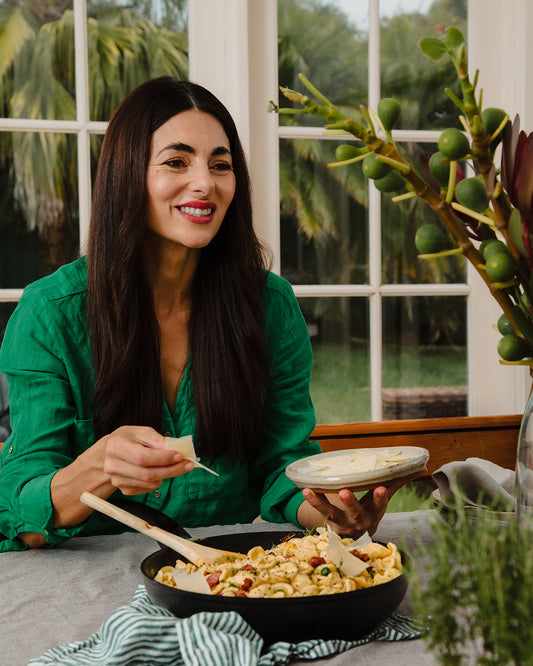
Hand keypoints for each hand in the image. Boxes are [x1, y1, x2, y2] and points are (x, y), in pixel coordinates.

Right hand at [103, 425, 194, 494]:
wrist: (110, 453)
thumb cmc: (128, 439)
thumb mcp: (141, 432)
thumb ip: (157, 440)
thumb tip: (175, 449)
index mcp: (116, 446)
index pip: (142, 457)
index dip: (163, 458)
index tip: (180, 455)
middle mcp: (112, 466)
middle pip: (147, 474)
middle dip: (171, 470)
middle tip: (188, 465)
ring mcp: (117, 480)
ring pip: (150, 483)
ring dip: (167, 475)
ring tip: (172, 464)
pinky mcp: (124, 490)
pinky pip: (148, 489)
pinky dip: (158, 480)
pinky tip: (157, 470)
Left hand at [299, 467, 426, 537]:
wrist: (357, 537)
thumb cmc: (372, 509)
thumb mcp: (385, 498)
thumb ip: (400, 481)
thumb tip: (424, 466)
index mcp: (375, 511)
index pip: (379, 504)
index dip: (380, 498)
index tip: (380, 488)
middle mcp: (360, 519)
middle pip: (356, 511)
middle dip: (351, 502)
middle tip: (344, 492)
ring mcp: (343, 522)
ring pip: (332, 514)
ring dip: (321, 503)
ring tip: (310, 491)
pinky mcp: (329, 521)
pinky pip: (320, 512)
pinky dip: (313, 501)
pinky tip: (305, 489)